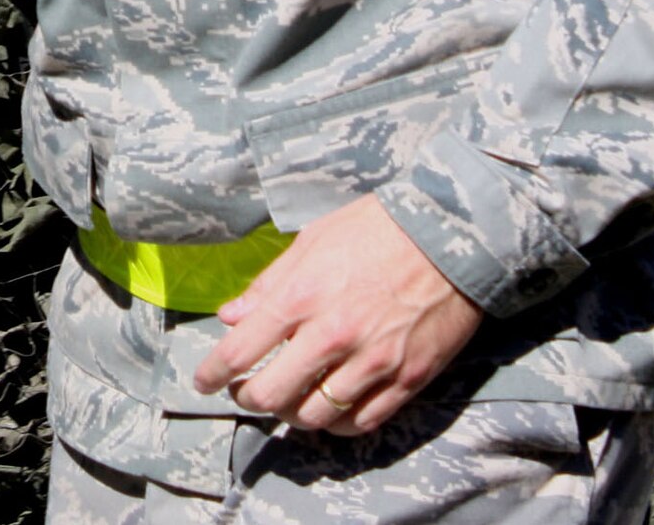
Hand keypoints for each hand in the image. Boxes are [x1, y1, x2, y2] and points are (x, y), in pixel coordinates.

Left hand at [192, 196, 482, 435]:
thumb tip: (230, 316)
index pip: (241, 349)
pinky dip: (335, 425)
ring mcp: (371, 363)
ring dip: (289, 413)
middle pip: (271, 394)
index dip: (213, 372)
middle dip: (246, 398)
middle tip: (242, 392)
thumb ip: (269, 283)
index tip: (202, 380)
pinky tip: (326, 411)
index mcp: (302, 296)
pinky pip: (360, 423)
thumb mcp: (313, 240)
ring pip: (313, 416)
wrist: (450, 235)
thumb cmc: (376, 228)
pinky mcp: (406, 380)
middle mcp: (332, 336)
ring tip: (283, 401)